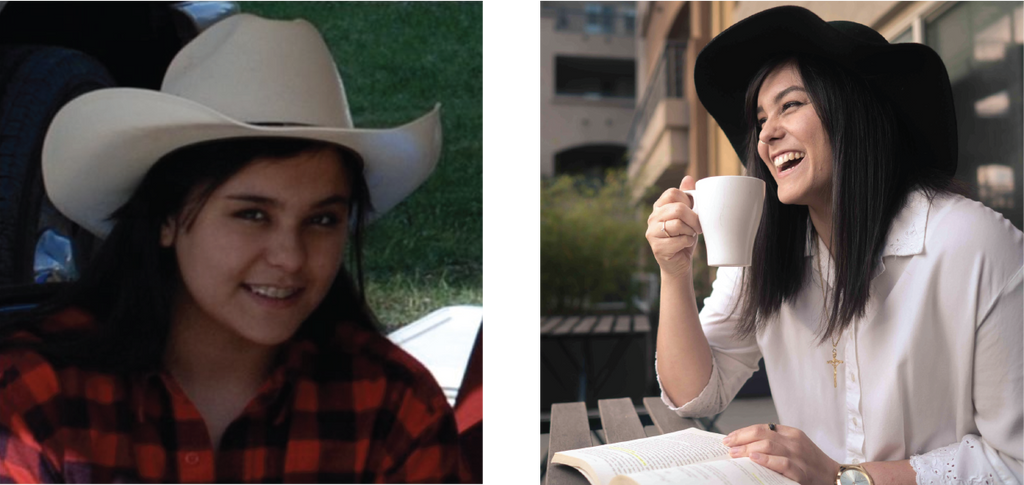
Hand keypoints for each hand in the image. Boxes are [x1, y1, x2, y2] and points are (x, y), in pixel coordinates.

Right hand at [645, 175, 702, 277]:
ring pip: (678, 224)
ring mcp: (652, 233)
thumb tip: (688, 178)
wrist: (679, 264)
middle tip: (698, 227)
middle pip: (678, 209)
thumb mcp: (688, 216)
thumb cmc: (684, 237)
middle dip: (693, 218)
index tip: (692, 211)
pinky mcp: (657, 248)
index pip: (672, 193)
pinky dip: (688, 242)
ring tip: (689, 235)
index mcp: (658, 207)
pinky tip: (685, 245)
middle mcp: (652, 218)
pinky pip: (680, 240)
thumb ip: (687, 197)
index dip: (687, 201)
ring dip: (690, 231)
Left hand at [722, 423, 839, 484]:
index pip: (762, 428)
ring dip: (747, 449)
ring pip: (768, 446)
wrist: (834, 477)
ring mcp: (798, 456)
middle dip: (741, 439)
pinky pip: (782, 463)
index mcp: (791, 433)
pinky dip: (766, 460)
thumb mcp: (795, 447)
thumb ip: (776, 443)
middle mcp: (794, 441)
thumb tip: (747, 446)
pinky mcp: (801, 472)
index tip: (729, 438)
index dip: (743, 432)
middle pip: (762, 434)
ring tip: (734, 454)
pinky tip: (753, 459)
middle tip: (727, 446)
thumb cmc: (811, 464)